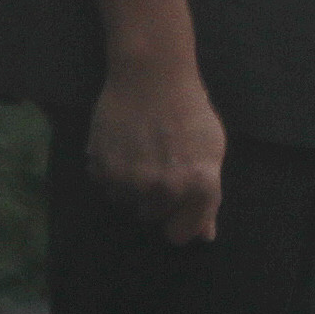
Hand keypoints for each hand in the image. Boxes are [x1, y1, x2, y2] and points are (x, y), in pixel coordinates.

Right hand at [86, 60, 223, 244]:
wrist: (152, 76)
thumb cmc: (189, 110)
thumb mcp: (211, 150)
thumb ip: (208, 198)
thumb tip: (204, 237)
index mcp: (198, 185)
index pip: (184, 233)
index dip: (182, 224)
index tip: (179, 212)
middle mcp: (164, 189)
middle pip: (154, 217)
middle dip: (158, 199)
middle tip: (161, 165)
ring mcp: (131, 181)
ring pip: (128, 203)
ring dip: (133, 187)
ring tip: (143, 152)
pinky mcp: (103, 170)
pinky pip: (107, 187)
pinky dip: (113, 174)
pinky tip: (124, 147)